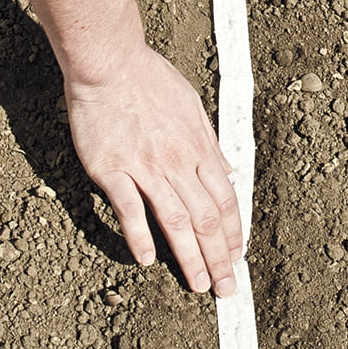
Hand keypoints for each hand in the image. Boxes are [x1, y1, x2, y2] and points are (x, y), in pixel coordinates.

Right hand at [64, 43, 241, 295]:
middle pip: (205, 216)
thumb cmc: (149, 78)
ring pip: (175, 219)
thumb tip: (227, 168)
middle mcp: (177, 159)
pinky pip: (129, 208)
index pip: (224, 198)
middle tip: (226, 286)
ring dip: (190, 256)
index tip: (236, 256)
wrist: (111, 62)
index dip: (232, 231)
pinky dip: (139, 236)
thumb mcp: (192, 104)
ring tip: (199, 284)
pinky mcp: (112, 168)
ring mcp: (145, 165)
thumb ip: (209, 140)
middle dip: (219, 255)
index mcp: (198, 145)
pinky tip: (146, 259)